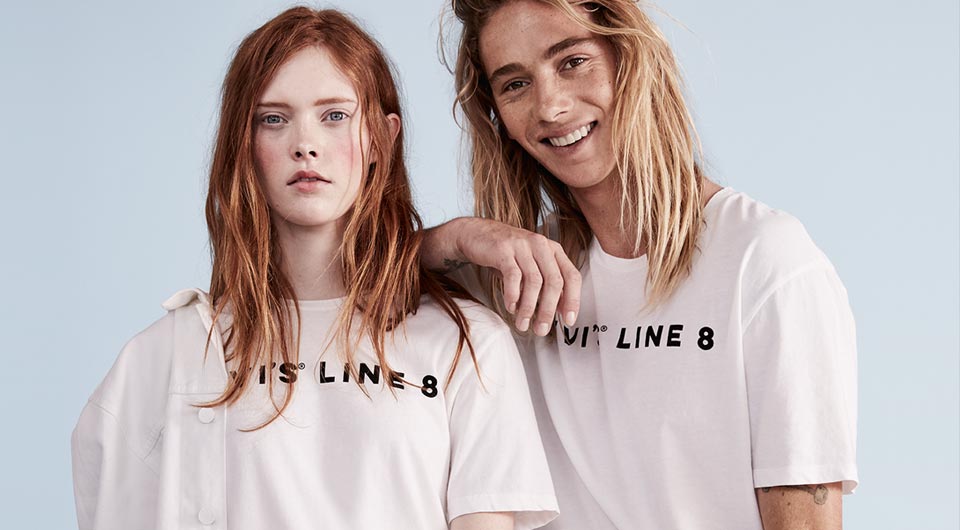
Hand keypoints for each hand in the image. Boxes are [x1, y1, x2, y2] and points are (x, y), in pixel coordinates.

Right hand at [445, 217, 580, 334]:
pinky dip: (513, 294)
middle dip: (549, 310)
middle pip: (554, 281)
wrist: (476, 234)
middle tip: (542, 329)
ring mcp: (523, 246)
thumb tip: (558, 311)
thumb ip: (544, 285)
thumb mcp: (530, 267)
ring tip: (523, 323)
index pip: (572, 276)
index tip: (568, 320)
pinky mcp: (504, 249)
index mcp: (553, 250)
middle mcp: (541, 245)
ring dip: (529, 307)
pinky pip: (513, 275)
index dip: (573, 300)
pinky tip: (511, 306)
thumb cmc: (506, 255)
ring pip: (534, 281)